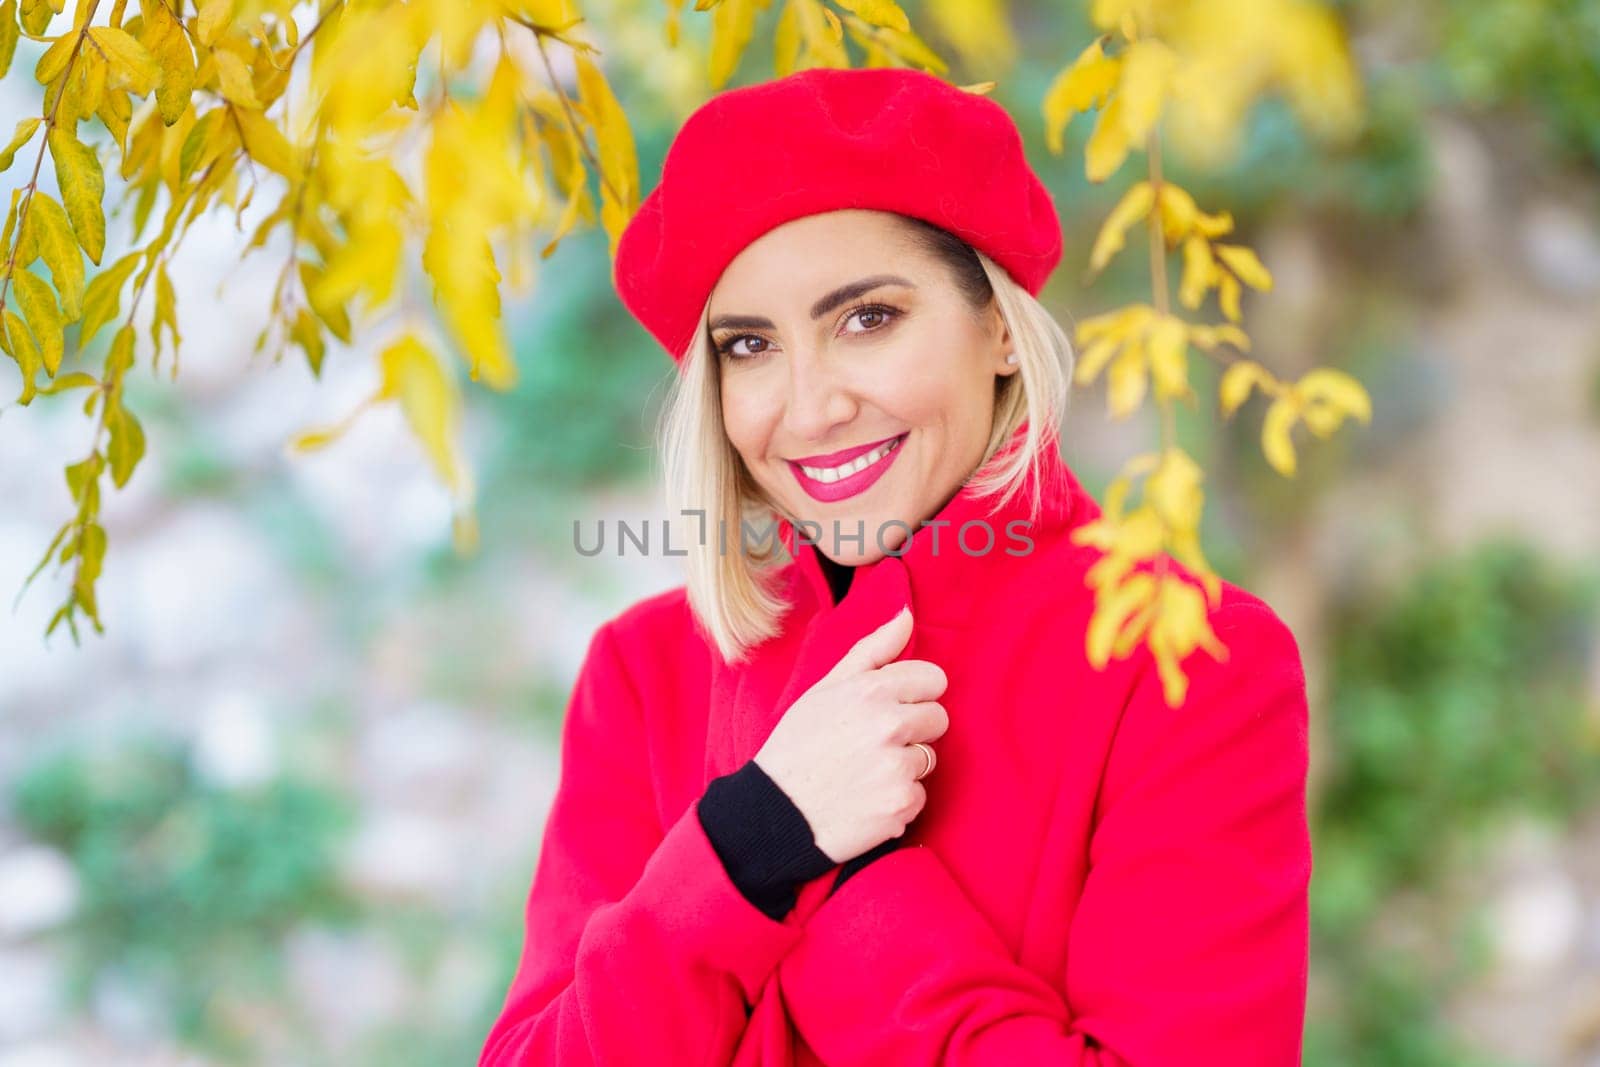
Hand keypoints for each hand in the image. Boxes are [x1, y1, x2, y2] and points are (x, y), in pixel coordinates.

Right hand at [753, 607, 948, 863]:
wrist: (776, 813)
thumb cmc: (798, 745)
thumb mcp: (826, 688)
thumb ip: (873, 650)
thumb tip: (907, 615)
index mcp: (871, 690)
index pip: (934, 679)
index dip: (913, 695)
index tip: (890, 708)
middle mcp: (889, 725)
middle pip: (938, 719)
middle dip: (913, 730)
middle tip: (873, 744)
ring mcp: (898, 766)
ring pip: (928, 758)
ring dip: (904, 767)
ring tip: (864, 773)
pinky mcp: (902, 804)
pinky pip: (920, 795)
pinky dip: (898, 800)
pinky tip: (866, 799)